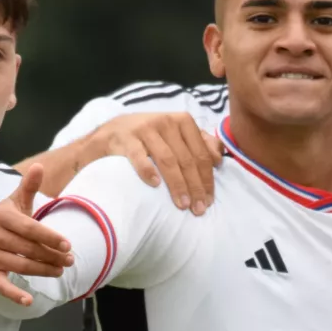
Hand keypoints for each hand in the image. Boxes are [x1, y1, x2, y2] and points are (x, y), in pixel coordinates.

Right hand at [0, 163, 72, 304]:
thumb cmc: (4, 222)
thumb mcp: (14, 203)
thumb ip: (28, 187)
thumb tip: (40, 166)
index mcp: (1, 216)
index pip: (30, 228)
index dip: (49, 237)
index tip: (68, 245)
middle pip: (28, 249)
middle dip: (52, 256)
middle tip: (70, 261)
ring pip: (20, 266)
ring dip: (43, 271)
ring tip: (60, 270)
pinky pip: (0, 286)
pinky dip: (14, 294)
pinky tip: (29, 300)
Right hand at [89, 113, 223, 214]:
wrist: (112, 131)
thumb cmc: (151, 136)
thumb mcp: (177, 134)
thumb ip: (200, 142)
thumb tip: (219, 159)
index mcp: (183, 121)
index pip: (201, 154)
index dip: (207, 179)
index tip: (209, 201)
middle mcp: (166, 122)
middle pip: (186, 159)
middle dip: (195, 186)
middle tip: (198, 209)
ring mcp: (145, 129)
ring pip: (167, 160)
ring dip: (177, 184)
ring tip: (182, 204)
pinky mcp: (125, 138)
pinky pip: (139, 156)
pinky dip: (147, 170)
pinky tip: (155, 185)